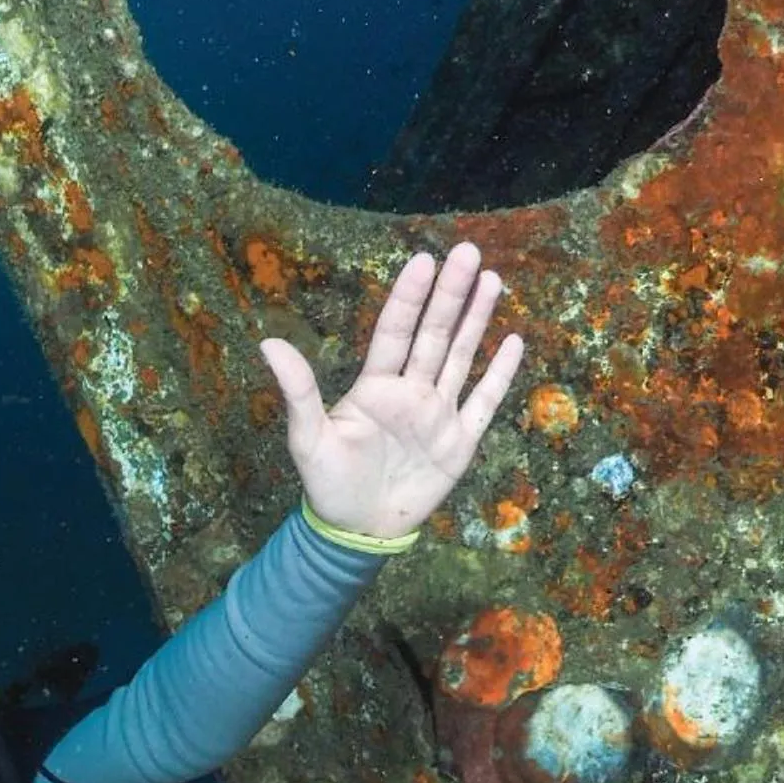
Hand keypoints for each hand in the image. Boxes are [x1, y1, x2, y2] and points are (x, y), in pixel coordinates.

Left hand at [259, 243, 523, 539]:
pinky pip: (484, 402)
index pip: (395, 331)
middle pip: (434, 335)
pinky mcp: (460, 442)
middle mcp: (410, 391)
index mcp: (375, 387)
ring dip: (476, 321)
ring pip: (461, 357)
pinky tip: (514, 341)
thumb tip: (269, 343)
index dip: (409, 298)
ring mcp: (437, 414)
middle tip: (467, 252)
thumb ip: (298, 391)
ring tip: (492, 281)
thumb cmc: (329, 484)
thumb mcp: (308, 439)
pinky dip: (499, 374)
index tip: (423, 261)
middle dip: (451, 295)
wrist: (357, 530)